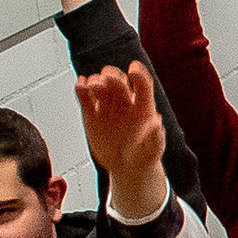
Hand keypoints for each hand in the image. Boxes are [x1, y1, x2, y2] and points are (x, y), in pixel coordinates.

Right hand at [73, 61, 165, 190]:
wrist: (126, 169)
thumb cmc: (144, 157)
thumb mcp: (153, 151)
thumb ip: (155, 138)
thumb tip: (157, 123)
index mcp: (143, 107)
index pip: (143, 84)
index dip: (139, 74)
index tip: (133, 69)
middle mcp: (125, 103)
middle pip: (119, 82)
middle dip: (113, 77)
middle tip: (107, 78)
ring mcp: (107, 107)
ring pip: (101, 87)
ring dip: (97, 81)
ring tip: (93, 85)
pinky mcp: (92, 114)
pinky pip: (85, 97)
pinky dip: (82, 89)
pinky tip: (81, 85)